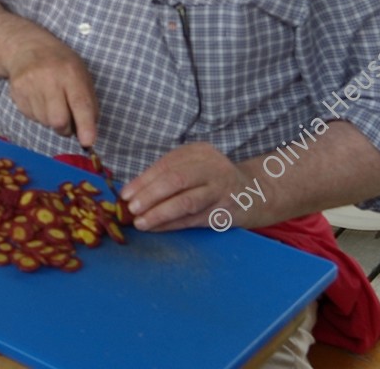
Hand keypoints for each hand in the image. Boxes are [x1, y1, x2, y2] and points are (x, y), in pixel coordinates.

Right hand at [1, 37, 97, 147]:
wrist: (26, 48)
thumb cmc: (61, 65)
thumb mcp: (81, 75)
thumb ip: (87, 103)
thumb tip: (88, 134)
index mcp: (71, 73)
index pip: (80, 103)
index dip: (85, 125)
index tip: (88, 142)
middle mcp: (49, 78)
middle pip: (58, 120)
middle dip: (65, 128)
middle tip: (67, 121)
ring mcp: (30, 85)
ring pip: (44, 121)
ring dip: (51, 120)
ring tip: (51, 102)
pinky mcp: (16, 93)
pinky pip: (32, 117)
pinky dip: (38, 114)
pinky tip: (38, 98)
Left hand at [120, 142, 245, 232]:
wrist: (254, 193)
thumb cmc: (213, 181)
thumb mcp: (193, 168)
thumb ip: (168, 176)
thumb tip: (133, 193)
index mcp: (198, 152)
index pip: (166, 165)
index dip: (143, 180)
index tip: (125, 194)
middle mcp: (211, 167)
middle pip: (175, 180)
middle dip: (149, 195)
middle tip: (131, 208)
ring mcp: (220, 189)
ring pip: (185, 202)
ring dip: (159, 213)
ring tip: (140, 222)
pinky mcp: (225, 211)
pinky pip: (194, 219)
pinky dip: (172, 224)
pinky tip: (157, 228)